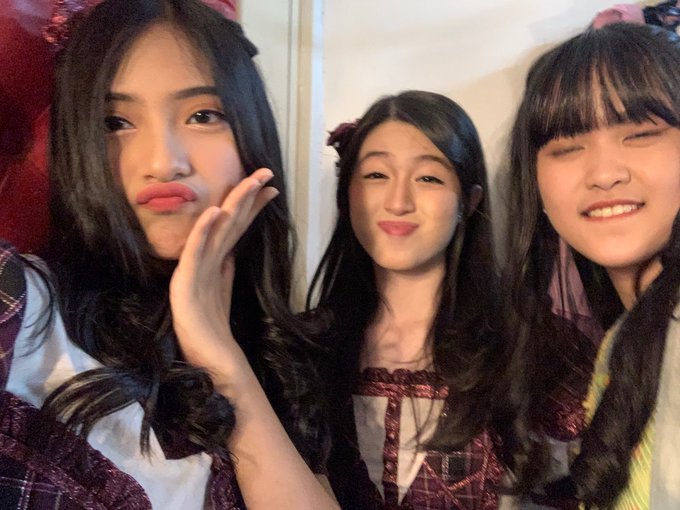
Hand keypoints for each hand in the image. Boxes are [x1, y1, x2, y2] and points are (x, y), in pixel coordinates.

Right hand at [169, 168, 278, 371]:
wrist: (208, 355)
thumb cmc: (212, 324)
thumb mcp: (222, 287)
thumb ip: (225, 266)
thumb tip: (233, 247)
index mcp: (217, 259)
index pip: (237, 226)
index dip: (252, 206)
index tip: (271, 188)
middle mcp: (206, 257)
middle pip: (229, 220)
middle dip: (247, 194)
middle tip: (266, 172)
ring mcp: (195, 267)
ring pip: (216, 229)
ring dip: (233, 203)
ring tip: (249, 182)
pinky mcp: (186, 282)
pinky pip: (197, 252)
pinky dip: (205, 230)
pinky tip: (215, 212)